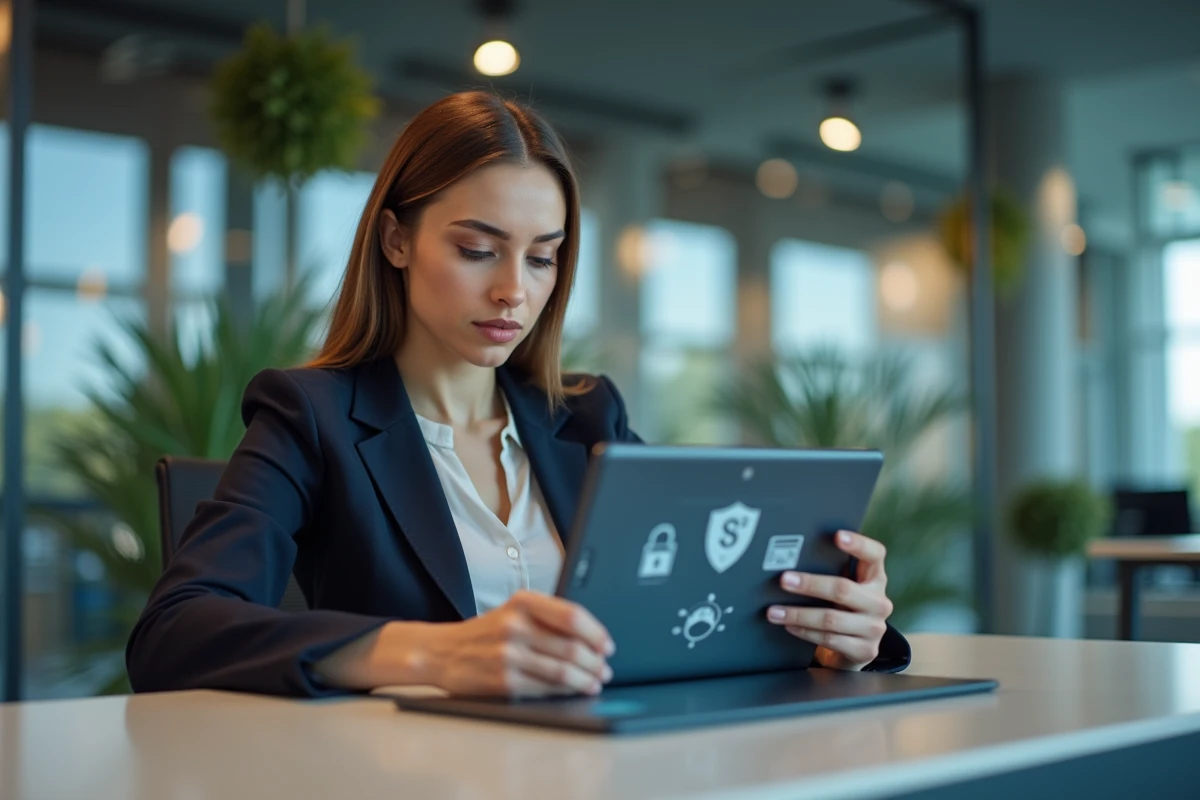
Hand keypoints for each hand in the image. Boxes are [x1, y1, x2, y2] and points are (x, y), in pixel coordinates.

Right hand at [424, 590, 614, 697]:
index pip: (571, 616)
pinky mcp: (504, 681)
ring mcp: (509, 655)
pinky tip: (575, 690)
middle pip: (571, 646)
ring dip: (586, 679)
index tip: (607, 645)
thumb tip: (590, 638)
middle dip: (595, 661)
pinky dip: (567, 690)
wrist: (441, 652)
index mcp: (522, 602)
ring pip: (562, 670)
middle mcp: (515, 626)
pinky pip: (546, 687)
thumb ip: (546, 617)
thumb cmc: (484, 633)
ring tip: (596, 682)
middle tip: (605, 668)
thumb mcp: (512, 612)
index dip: (596, 633)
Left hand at [765, 530, 892, 670]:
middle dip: (809, 584)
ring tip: (774, 611)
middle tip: (784, 580)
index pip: (875, 555)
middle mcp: (879, 602)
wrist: (857, 649)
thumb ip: (831, 572)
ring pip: (831, 618)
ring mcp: (874, 628)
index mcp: (875, 579)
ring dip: (798, 614)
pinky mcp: (865, 650)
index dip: (859, 544)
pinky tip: (789, 626)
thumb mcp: (844, 589)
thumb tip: (791, 557)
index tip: (837, 535)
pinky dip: (805, 632)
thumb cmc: (843, 609)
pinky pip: (829, 639)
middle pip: (843, 589)